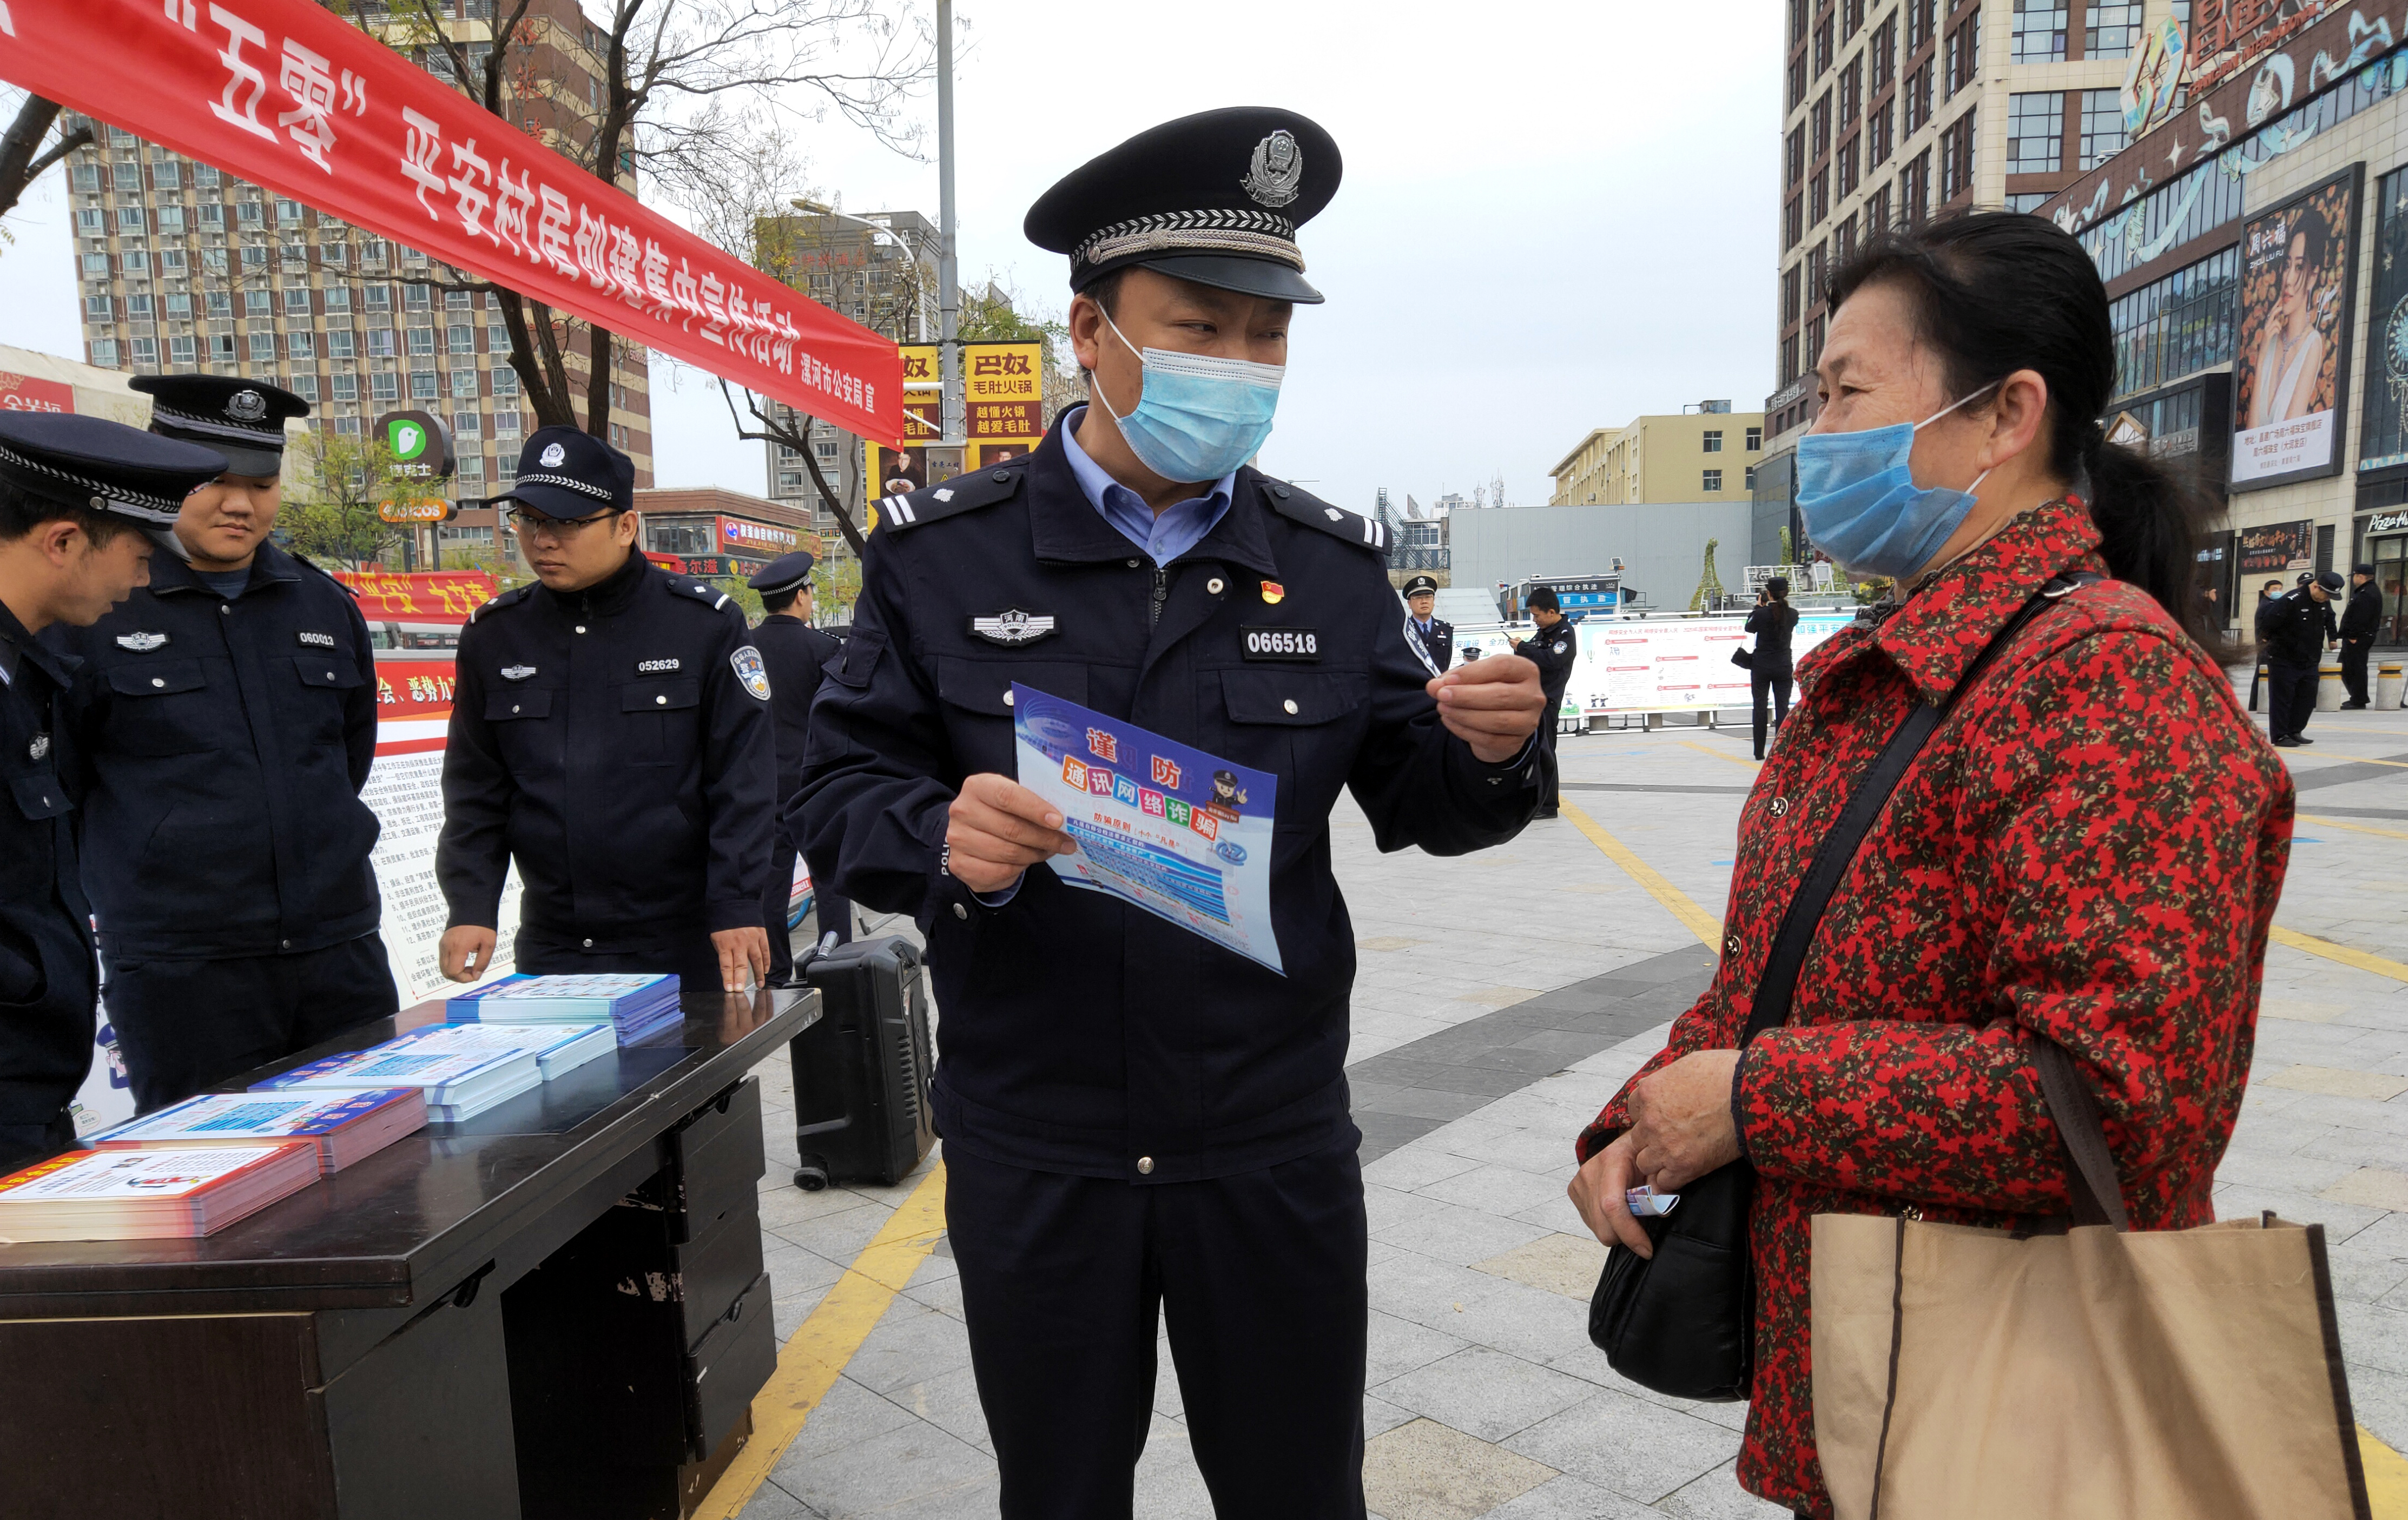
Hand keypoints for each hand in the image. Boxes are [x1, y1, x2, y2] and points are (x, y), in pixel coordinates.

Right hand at [440, 925, 496, 982]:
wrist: (472, 907)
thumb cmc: (482, 925)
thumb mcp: (489, 944)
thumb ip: (482, 962)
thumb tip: (475, 976)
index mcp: (458, 947)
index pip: (454, 972)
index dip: (464, 978)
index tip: (475, 975)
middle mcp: (446, 947)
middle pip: (446, 972)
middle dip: (459, 977)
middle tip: (472, 972)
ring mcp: (443, 944)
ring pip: (443, 967)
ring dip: (455, 972)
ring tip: (469, 966)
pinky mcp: (442, 942)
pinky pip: (443, 959)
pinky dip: (452, 964)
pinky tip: (464, 959)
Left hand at [711, 926, 770, 990]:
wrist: (735, 902)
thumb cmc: (723, 920)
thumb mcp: (716, 936)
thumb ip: (722, 951)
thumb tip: (727, 966)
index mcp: (725, 943)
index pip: (726, 965)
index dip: (727, 978)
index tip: (729, 989)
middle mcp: (739, 943)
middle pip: (740, 965)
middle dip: (740, 979)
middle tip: (741, 990)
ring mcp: (752, 939)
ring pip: (756, 960)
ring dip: (757, 974)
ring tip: (760, 984)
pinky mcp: (761, 935)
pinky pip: (765, 951)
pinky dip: (766, 961)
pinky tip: (766, 970)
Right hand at [946, 772, 1075, 895]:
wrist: (968, 830)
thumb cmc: (998, 811)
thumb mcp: (1011, 796)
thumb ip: (1031, 801)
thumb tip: (1062, 820)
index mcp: (977, 787)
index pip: (1008, 797)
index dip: (1035, 809)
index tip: (1058, 821)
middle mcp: (962, 811)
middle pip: (1011, 828)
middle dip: (1045, 838)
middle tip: (1066, 843)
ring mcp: (958, 840)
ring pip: (1008, 853)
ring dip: (1035, 854)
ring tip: (1048, 851)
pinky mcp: (959, 864)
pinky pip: (999, 872)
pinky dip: (1019, 869)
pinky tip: (1027, 861)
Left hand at [1428, 653, 1546, 762]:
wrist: (1501, 723)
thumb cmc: (1490, 691)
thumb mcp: (1475, 678)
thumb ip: (1455, 679)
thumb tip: (1434, 686)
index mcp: (1526, 670)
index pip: (1502, 666)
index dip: (1472, 673)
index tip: (1448, 679)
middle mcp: (1533, 695)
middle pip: (1500, 695)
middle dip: (1465, 696)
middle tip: (1441, 695)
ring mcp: (1528, 721)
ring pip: (1496, 720)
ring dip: (1464, 715)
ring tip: (1442, 708)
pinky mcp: (1516, 742)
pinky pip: (1489, 739)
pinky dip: (1465, 731)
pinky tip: (1450, 721)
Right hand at [1569, 1132, 1653, 1256]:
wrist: (1625, 1145)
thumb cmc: (1642, 1156)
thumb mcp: (1657, 1167)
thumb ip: (1660, 1188)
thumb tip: (1661, 1212)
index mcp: (1612, 1161)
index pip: (1613, 1206)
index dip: (1630, 1233)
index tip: (1647, 1249)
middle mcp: (1590, 1172)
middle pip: (1603, 1225)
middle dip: (1626, 1235)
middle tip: (1642, 1225)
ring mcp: (1579, 1183)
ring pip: (1598, 1229)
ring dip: (1617, 1229)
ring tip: (1629, 1212)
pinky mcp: (1574, 1191)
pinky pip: (1591, 1223)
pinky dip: (1607, 1223)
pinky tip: (1617, 1210)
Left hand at [1625, 1049, 1743, 1191]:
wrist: (1751, 1096)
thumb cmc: (1726, 1074)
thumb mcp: (1689, 1063)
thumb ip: (1670, 1078)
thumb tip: (1672, 1085)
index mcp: (1649, 1092)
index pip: (1633, 1110)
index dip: (1648, 1115)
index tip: (1663, 1118)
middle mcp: (1651, 1120)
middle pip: (1637, 1138)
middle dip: (1652, 1139)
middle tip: (1673, 1138)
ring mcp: (1665, 1145)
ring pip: (1645, 1162)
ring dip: (1658, 1161)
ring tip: (1678, 1157)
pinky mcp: (1684, 1166)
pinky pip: (1664, 1181)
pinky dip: (1672, 1179)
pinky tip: (1685, 1171)